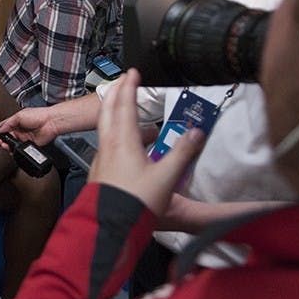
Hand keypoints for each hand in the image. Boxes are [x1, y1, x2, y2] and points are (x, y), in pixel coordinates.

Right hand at [0, 106, 59, 147]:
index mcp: (16, 121)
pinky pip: (20, 149)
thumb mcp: (19, 116)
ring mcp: (24, 137)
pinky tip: (12, 149)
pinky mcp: (29, 144)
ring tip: (3, 145)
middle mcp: (20, 129)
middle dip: (0, 139)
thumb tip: (0, 128)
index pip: (4, 126)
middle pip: (7, 136)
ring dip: (7, 145)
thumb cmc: (39, 115)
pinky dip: (15, 150)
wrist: (50, 123)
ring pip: (12, 143)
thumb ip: (8, 123)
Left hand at [89, 70, 203, 215]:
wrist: (109, 226)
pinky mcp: (102, 171)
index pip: (124, 104)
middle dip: (116, 93)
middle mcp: (108, 146)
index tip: (131, 72)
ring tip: (136, 116)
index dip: (128, 86)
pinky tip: (132, 147)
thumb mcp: (166, 176)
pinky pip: (109, 145)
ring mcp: (102, 158)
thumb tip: (197, 132)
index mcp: (122, 141)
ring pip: (107, 128)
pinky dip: (119, 136)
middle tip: (123, 81)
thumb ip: (183, 152)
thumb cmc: (134, 203)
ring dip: (118, 115)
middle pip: (109, 111)